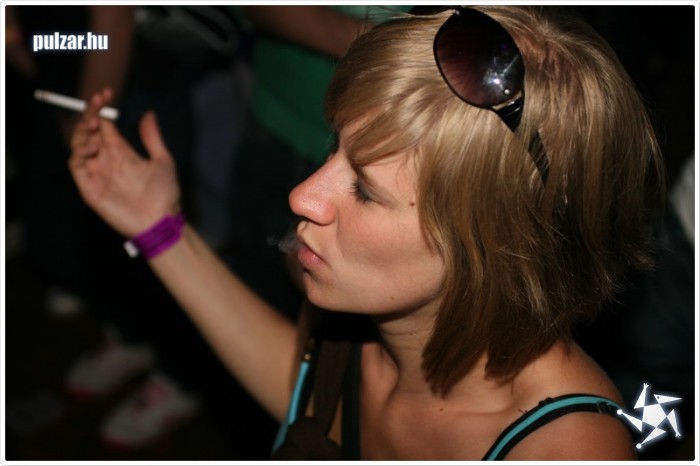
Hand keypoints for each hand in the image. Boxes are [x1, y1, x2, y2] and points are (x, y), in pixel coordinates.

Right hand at [68, 88, 180, 236]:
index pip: (104, 125)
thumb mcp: (162, 160)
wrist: (160, 220)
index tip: (105, 93)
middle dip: (88, 115)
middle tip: (96, 105)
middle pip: (88, 132)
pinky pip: (75, 166)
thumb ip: (152, 138)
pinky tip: (92, 147)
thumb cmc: (164, 194)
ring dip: (82, 132)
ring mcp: (96, 173)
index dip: (100, 109)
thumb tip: (148, 114)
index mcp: (122, 152)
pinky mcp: (89, 187)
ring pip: (78, 145)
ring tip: (93, 127)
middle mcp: (106, 160)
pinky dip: (79, 153)